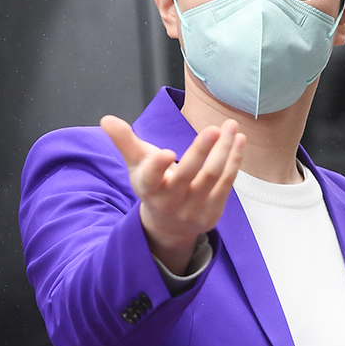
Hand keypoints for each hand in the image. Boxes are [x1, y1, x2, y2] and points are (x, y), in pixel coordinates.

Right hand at [100, 115, 244, 274]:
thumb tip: (106, 119)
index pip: (151, 178)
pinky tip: (238, 141)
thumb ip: (125, 141)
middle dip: (201, 151)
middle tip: (213, 129)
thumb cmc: (153, 186)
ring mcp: (193, 210)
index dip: (158, 166)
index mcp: (149, 187)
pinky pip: (226, 183)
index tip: (167, 153)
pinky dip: (234, 161)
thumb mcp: (136, 165)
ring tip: (230, 126)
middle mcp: (170, 201)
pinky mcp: (212, 213)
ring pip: (212, 176)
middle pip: (188, 175)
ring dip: (224, 150)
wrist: (169, 226)